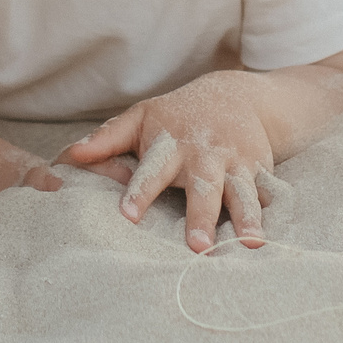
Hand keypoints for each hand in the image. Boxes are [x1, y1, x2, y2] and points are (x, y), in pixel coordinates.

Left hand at [58, 74, 280, 253]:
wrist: (237, 95)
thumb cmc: (177, 115)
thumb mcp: (141, 118)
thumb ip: (107, 139)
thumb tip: (70, 156)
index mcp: (170, 143)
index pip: (152, 170)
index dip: (140, 192)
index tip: (128, 216)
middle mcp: (204, 155)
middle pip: (202, 188)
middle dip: (200, 216)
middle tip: (196, 247)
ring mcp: (236, 163)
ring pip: (241, 194)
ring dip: (244, 219)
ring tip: (249, 245)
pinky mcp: (260, 171)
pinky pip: (266, 194)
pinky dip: (270, 214)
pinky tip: (272, 239)